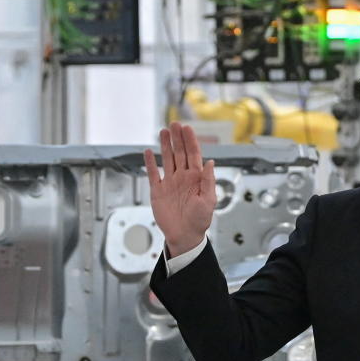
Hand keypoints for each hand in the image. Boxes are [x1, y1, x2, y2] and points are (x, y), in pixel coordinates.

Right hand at [144, 121, 215, 256]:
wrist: (184, 236)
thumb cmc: (200, 221)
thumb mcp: (208, 201)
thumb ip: (208, 181)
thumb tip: (211, 162)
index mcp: (196, 178)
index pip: (193, 155)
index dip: (190, 141)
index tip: (187, 128)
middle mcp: (183, 177)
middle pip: (179, 153)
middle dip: (178, 138)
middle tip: (175, 124)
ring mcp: (170, 183)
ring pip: (167, 159)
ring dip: (165, 145)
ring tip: (163, 131)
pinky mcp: (158, 191)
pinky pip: (153, 174)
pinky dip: (150, 163)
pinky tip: (148, 151)